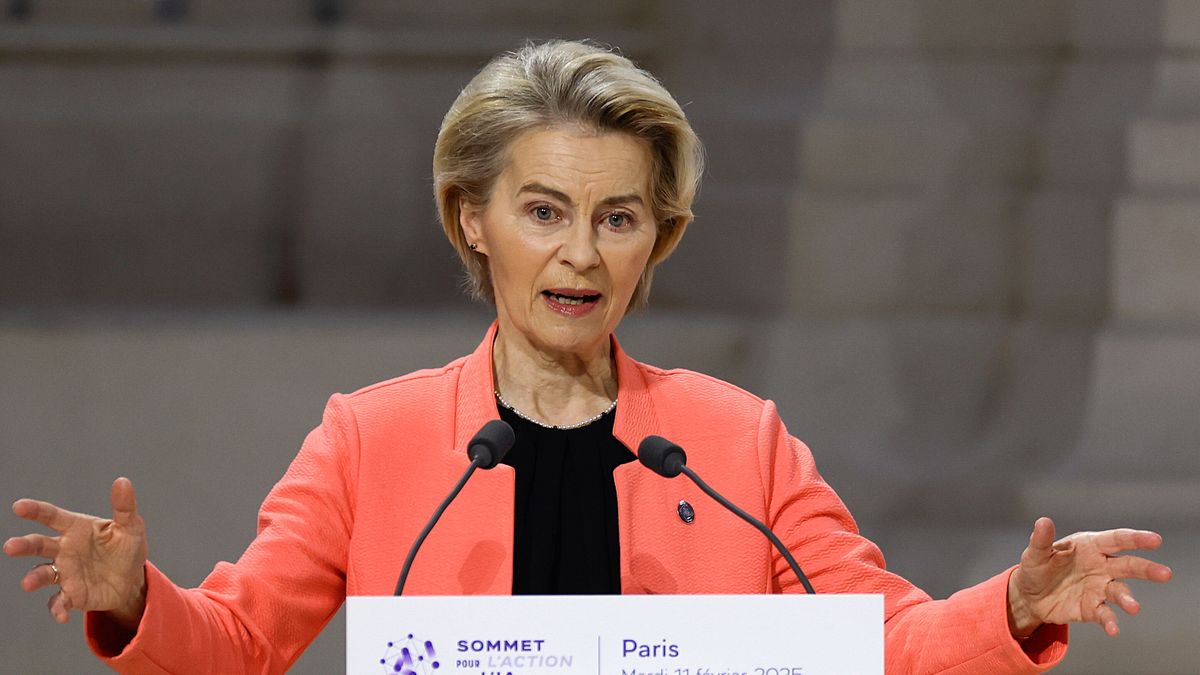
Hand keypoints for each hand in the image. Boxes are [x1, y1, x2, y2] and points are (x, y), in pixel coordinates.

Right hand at [4, 477, 148, 626]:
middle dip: (23, 545)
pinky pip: (58, 601)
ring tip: (28, 583)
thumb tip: (122, 481)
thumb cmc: (127, 548)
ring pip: (41, 573)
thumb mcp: (131, 526)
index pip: (52, 516)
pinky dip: (57, 608)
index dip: (35, 510)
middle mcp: (64, 549)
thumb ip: (123, 506)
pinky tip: (62, 615)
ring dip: (33, 578)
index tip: (18, 506)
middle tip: (10, 547)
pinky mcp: (70, 594)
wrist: (132, 579)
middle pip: (38, 544)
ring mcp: (64, 572)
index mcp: (76, 528)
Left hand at [1007, 516, 1171, 637]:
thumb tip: (1043, 521)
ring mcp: (1099, 588)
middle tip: (1165, 574)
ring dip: (1128, 599)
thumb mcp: (1035, 553)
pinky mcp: (1093, 608)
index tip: (1155, 540)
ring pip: (1120, 591)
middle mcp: (1101, 566)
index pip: (1116, 540)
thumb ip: (1041, 539)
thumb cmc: (1036, 568)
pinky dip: (1111, 622)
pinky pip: (1105, 614)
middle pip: (1129, 565)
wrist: (1029, 596)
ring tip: (1133, 607)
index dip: (1136, 539)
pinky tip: (1114, 629)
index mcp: (1090, 546)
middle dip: (1147, 569)